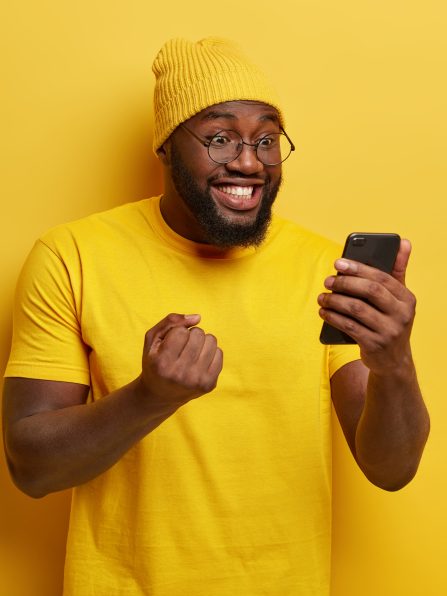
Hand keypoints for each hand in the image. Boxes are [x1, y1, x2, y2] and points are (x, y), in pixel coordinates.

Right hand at [140, 313, 222, 407]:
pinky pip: (219, 353)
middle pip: (198, 334)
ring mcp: (197, 380)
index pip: (181, 331)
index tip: (171, 343)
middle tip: (182, 346)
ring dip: (202, 341)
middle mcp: (180, 373)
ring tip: (192, 352)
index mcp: (163, 363)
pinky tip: (199, 360)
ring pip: (211, 340)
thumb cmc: (155, 362)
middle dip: (191, 334)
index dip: (176, 332)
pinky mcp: (209, 384)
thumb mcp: (153, 340)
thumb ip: (170, 322)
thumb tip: (198, 317)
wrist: (160, 395)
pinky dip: (210, 352)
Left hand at [318, 240, 416, 373]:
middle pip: (369, 291)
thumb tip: (403, 241)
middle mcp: (401, 315)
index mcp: (407, 299)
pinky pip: (349, 326)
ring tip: (322, 297)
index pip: (382, 278)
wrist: (393, 361)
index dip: (359, 268)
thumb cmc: (390, 321)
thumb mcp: (398, 299)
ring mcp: (389, 331)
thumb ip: (398, 271)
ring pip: (356, 309)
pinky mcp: (374, 345)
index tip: (339, 262)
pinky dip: (333, 317)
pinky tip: (323, 312)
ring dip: (335, 301)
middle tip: (328, 281)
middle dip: (345, 283)